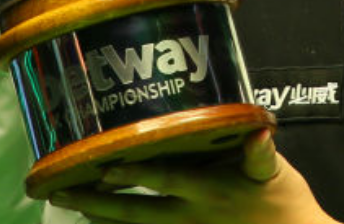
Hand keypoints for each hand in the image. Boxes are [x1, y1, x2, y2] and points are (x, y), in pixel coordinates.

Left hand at [51, 130, 338, 223]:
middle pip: (136, 212)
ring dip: (101, 218)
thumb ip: (261, 152)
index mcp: (210, 191)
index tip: (104, 168)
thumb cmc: (283, 199)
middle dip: (96, 202)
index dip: (135, 176)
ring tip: (67, 204)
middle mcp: (191, 216)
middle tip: (60, 192)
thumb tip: (260, 130)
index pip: (166, 181)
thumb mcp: (274, 172)